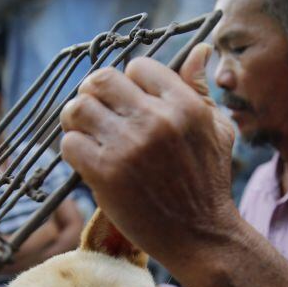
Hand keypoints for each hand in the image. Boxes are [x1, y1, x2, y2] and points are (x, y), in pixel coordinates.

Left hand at [60, 44, 237, 268]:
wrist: (201, 236)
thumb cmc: (209, 183)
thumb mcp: (217, 129)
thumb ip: (200, 89)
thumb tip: (200, 50)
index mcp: (184, 105)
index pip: (137, 67)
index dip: (130, 83)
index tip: (130, 103)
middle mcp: (155, 120)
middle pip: (99, 80)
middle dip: (95, 95)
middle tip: (99, 114)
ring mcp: (128, 146)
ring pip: (77, 108)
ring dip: (77, 120)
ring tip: (88, 134)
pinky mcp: (106, 173)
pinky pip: (70, 143)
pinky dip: (73, 150)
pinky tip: (88, 160)